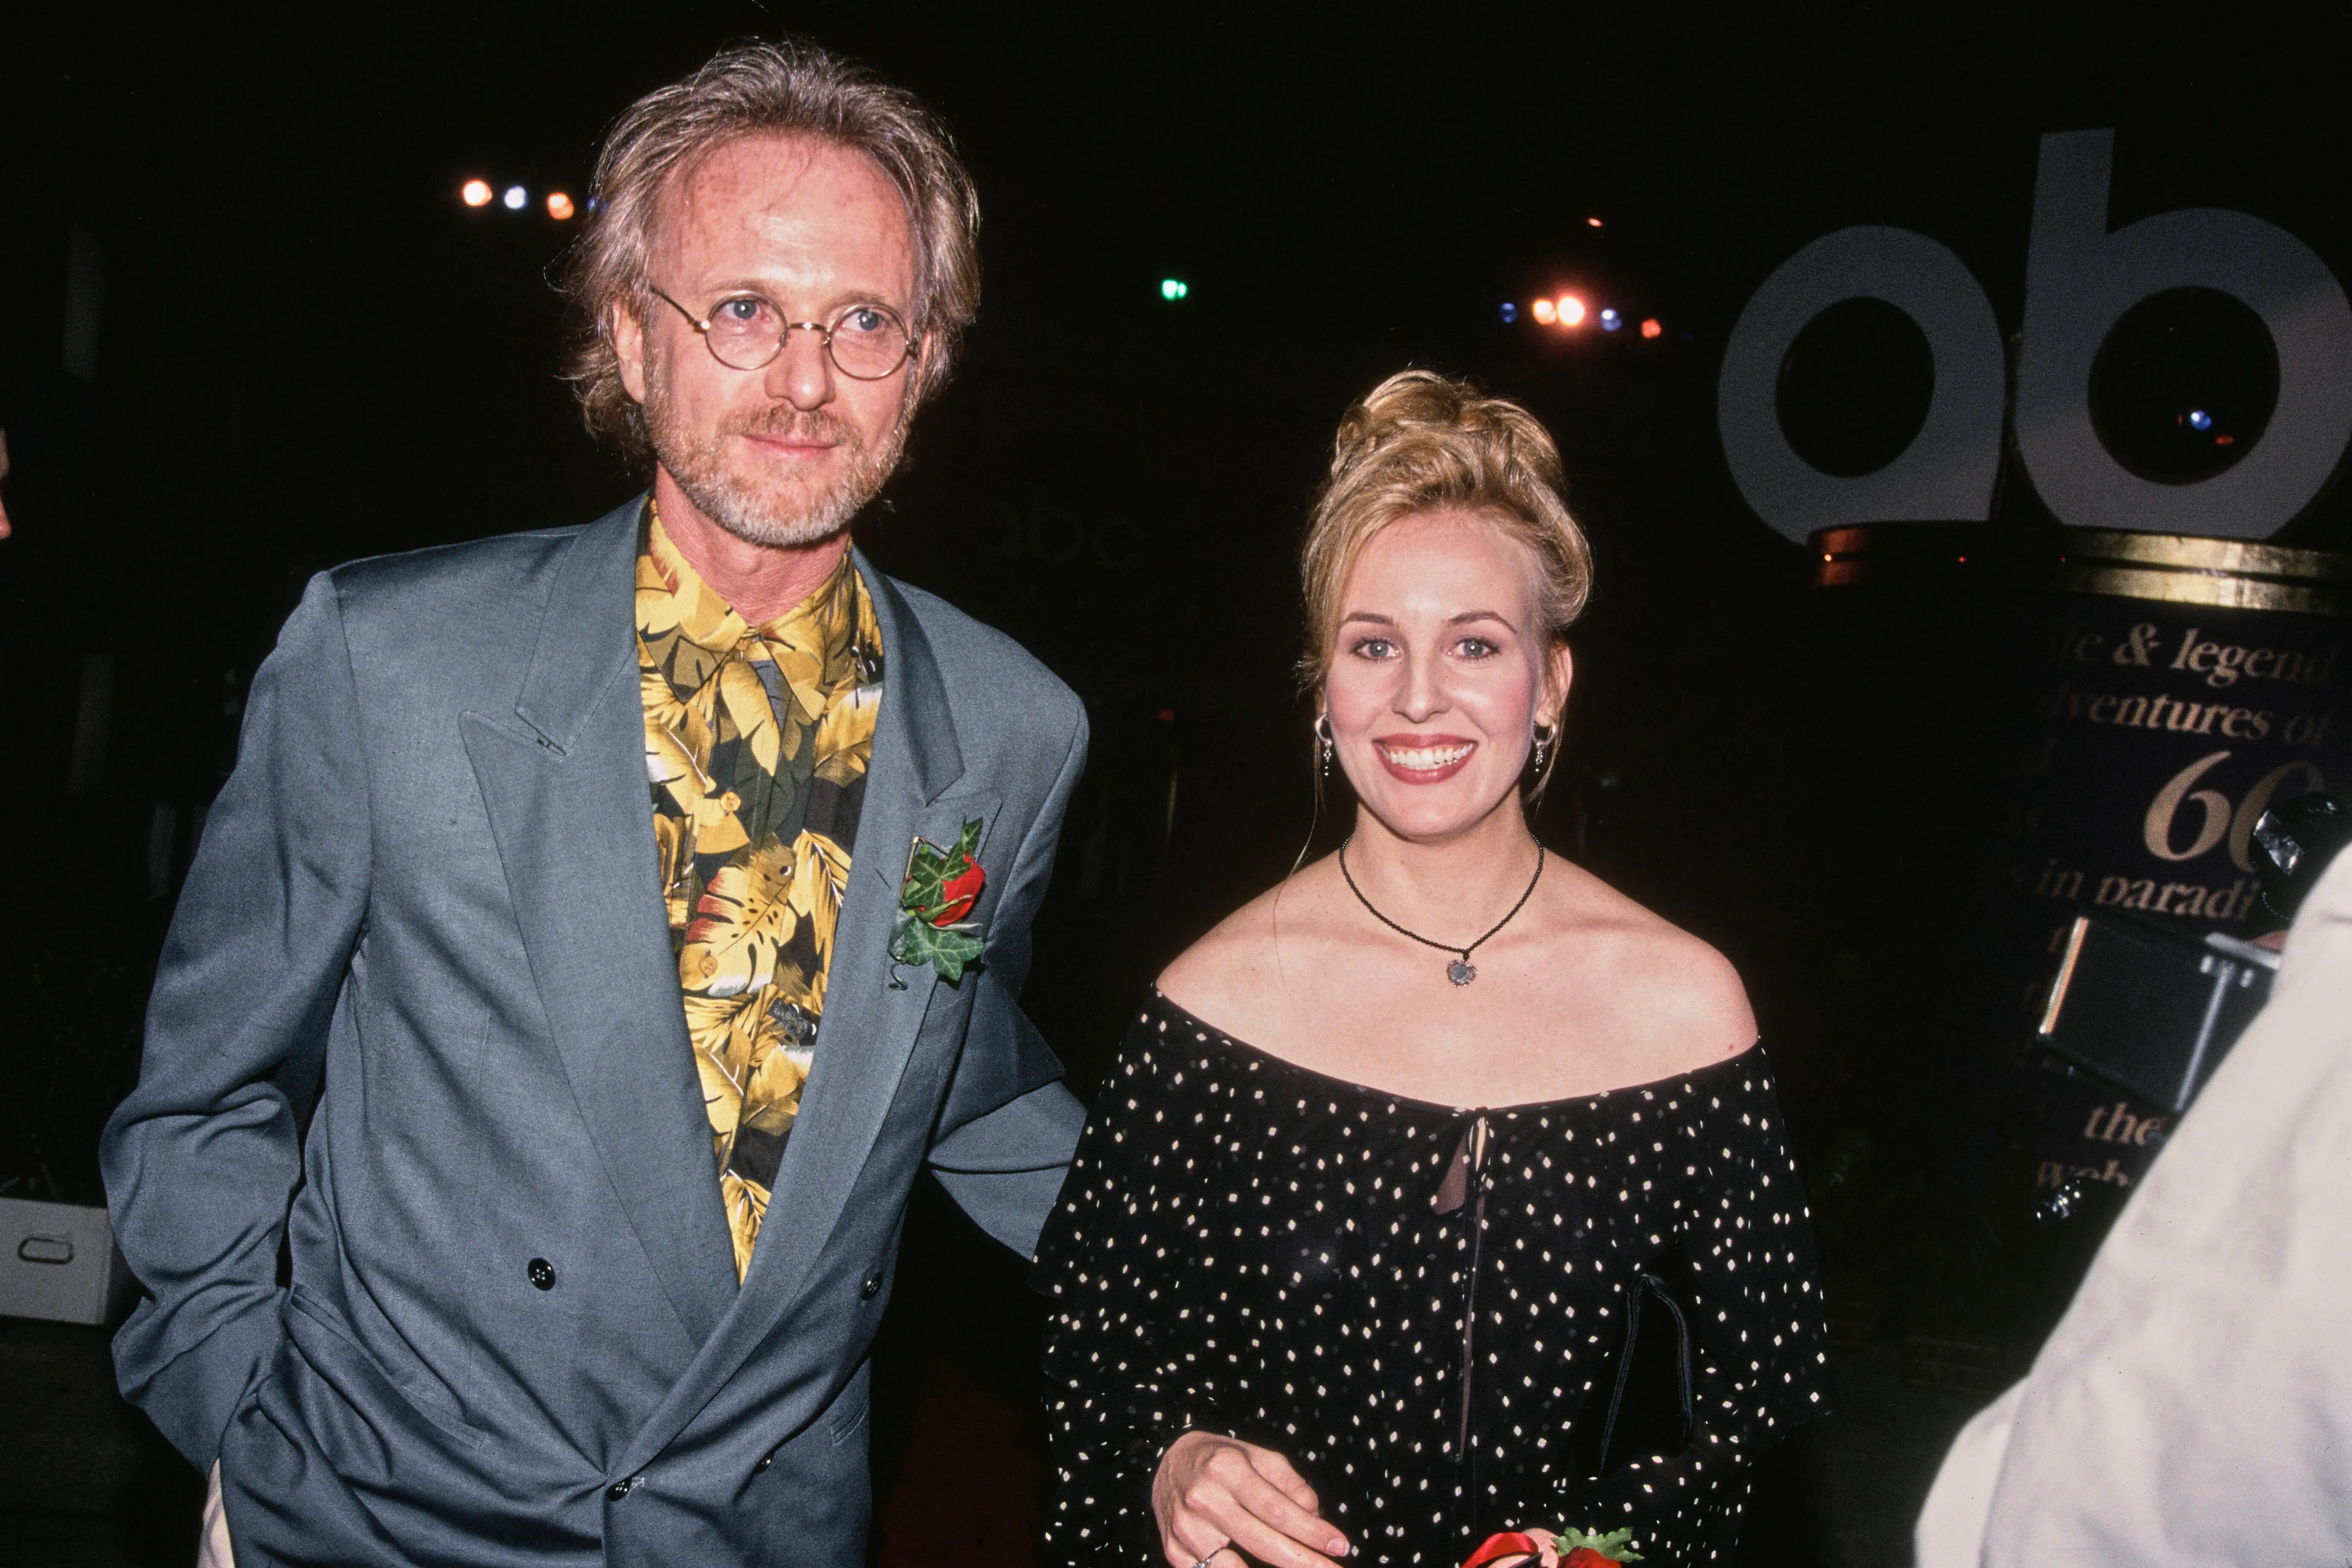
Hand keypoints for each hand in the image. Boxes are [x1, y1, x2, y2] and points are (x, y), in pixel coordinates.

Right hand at [1152, 1429, 1348, 1567]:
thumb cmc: (1222, 1461)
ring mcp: (1186, 1529)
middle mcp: (1203, 1498)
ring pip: (1235, 1567)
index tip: (1341, 1545)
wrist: (1167, 1463)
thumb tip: (1315, 1515)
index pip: (1277, 1509)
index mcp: (1226, 1468)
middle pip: (1262, 1542)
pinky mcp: (1175, 1552)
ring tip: (1300, 1566)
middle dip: (1303, 1561)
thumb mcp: (1259, 1457)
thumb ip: (1290, 1483)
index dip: (1312, 1532)